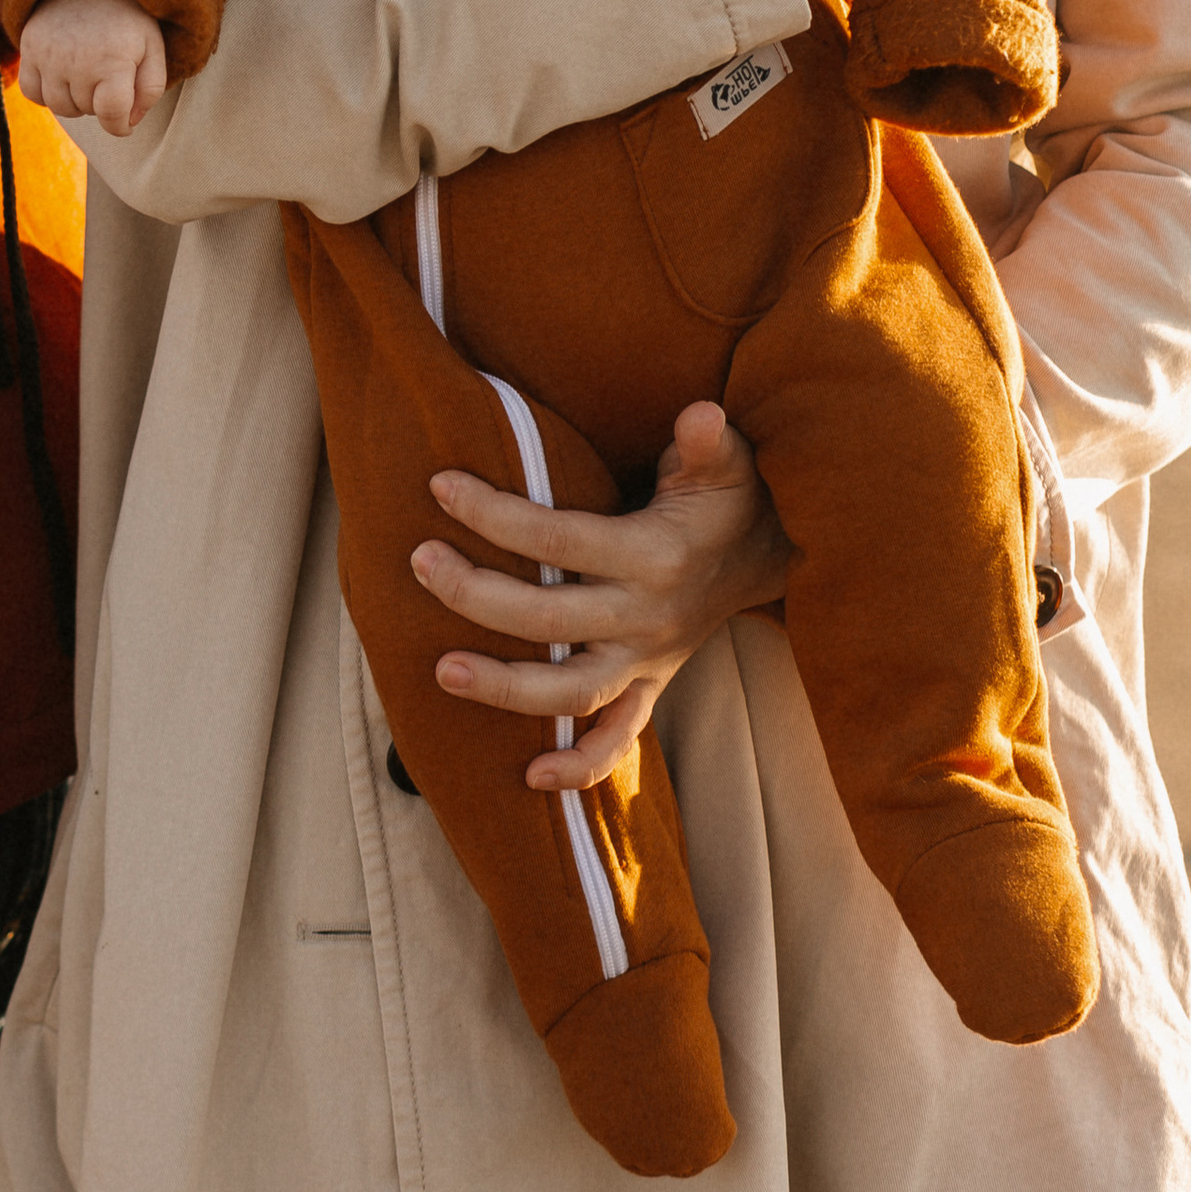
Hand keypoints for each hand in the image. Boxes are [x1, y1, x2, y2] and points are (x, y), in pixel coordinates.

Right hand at [17, 0, 168, 137]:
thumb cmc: (127, 17)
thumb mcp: (152, 46)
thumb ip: (150, 88)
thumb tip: (130, 121)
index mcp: (115, 61)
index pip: (112, 116)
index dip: (120, 126)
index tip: (124, 121)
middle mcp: (79, 61)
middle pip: (87, 111)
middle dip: (101, 103)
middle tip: (108, 75)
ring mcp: (49, 55)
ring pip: (59, 107)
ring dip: (75, 100)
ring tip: (87, 75)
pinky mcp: (29, 47)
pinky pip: (32, 92)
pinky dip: (47, 92)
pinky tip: (62, 75)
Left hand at [410, 400, 793, 791]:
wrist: (771, 558)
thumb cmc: (730, 498)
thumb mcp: (728, 464)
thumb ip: (709, 443)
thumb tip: (701, 413)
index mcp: (656, 557)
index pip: (561, 540)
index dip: (497, 515)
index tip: (440, 486)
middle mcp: (647, 617)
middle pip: (550, 620)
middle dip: (478, 596)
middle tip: (420, 563)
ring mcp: (646, 661)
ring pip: (570, 690)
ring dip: (504, 688)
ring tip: (440, 670)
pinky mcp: (649, 687)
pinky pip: (618, 738)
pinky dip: (582, 766)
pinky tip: (531, 777)